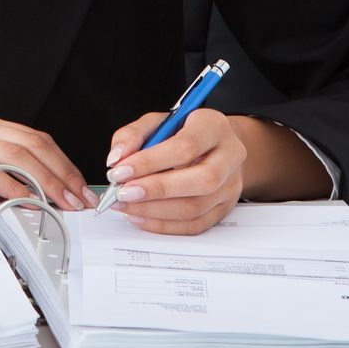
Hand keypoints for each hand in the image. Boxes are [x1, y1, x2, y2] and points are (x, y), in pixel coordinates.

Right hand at [0, 111, 98, 210]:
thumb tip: (28, 202)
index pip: (33, 138)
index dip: (62, 163)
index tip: (80, 190)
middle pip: (32, 144)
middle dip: (64, 173)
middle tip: (83, 200)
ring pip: (16, 155)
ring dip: (48, 182)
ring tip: (65, 205)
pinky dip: (12, 187)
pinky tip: (27, 203)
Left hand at [102, 108, 246, 233]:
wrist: (214, 146)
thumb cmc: (182, 132)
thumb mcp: (157, 122)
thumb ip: (133, 135)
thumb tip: (117, 158)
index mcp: (213, 125)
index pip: (186, 147)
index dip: (150, 162)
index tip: (120, 171)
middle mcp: (230, 155)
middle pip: (200, 180)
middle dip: (155, 190)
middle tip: (122, 193)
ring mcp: (231, 185)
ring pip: (196, 207)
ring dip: (154, 210)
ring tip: (126, 205)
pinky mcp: (225, 208)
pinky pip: (195, 225)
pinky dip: (164, 225)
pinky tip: (140, 216)